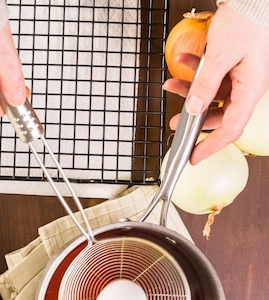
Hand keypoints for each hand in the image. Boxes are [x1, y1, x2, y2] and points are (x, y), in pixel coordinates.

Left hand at [163, 3, 268, 163]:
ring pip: (211, 92)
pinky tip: (181, 62)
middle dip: (194, 119)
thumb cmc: (248, 20)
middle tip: (174, 124)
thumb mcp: (221, 56)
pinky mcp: (233, 62)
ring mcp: (240, 74)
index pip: (231, 129)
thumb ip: (205, 84)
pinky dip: (195, 70)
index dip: (211, 146)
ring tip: (170, 86)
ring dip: (189, 90)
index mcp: (250, 89)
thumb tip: (193, 109)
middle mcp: (247, 85)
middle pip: (219, 113)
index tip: (194, 157)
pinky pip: (212, 74)